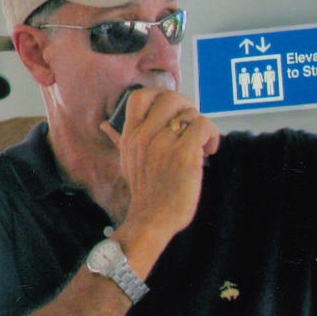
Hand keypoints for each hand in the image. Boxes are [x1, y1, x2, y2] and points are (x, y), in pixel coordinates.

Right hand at [99, 88, 219, 241]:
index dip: (160, 95)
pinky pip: (203, 125)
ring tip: (202, 144)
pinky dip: (211, 135)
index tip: (172, 110)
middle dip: (187, 108)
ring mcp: (164, 144)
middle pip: (170, 98)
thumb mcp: (126, 161)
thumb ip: (119, 139)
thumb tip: (105, 124)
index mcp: (131, 136)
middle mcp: (145, 136)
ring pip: (190, 113)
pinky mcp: (184, 153)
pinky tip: (209, 150)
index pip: (140, 96)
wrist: (152, 220)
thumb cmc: (145, 194)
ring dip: (201, 126)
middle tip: (191, 126)